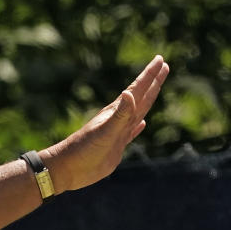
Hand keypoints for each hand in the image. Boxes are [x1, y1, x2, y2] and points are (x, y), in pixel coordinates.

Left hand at [44, 55, 169, 193]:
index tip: (160, 60)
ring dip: (147, 100)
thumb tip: (129, 93)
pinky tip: (142, 123)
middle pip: (141, 97)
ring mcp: (117, 133)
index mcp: (116, 113)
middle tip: (162, 65)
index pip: (137, 90)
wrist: (67, 169)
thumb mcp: (104, 131)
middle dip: (152, 81)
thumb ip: (119, 114)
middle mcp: (118, 120)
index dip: (149, 75)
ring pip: (138, 112)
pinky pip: (131, 133)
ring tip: (155, 88)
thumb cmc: (83, 149)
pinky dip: (138, 127)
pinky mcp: (115, 147)